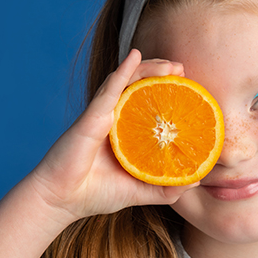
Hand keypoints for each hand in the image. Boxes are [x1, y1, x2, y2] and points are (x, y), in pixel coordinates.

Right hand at [28, 50, 193, 224]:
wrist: (62, 201)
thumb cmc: (95, 194)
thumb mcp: (139, 192)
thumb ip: (165, 188)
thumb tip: (195, 182)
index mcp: (124, 133)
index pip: (147, 105)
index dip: (166, 92)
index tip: (187, 86)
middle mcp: (113, 119)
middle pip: (139, 86)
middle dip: (161, 73)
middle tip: (181, 69)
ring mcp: (101, 115)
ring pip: (127, 82)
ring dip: (149, 68)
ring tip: (171, 65)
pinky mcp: (91, 117)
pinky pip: (109, 90)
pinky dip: (123, 72)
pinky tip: (134, 57)